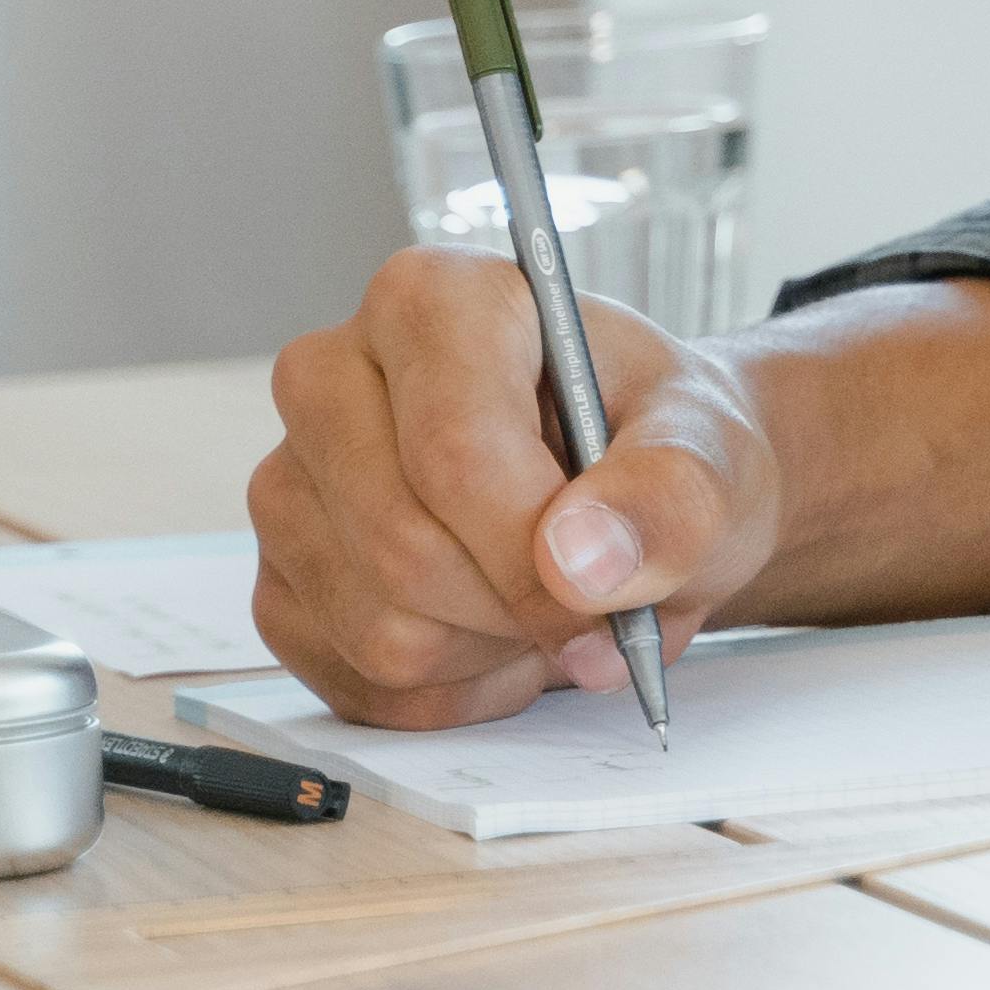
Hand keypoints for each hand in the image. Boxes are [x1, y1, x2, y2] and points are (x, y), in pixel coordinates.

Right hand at [252, 247, 779, 725]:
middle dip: (520, 608)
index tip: (608, 603)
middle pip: (402, 546)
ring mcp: (288, 487)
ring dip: (494, 650)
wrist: (637, 493)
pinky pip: (358, 684)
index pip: (452, 451)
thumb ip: (670, 495)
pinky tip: (498, 633)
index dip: (533, 551)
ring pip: (381, 629)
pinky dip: (454, 689)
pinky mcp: (280, 586)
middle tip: (597, 606)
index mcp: (430, 300)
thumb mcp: (709, 451)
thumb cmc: (661, 449)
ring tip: (548, 600)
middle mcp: (331, 379)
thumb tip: (581, 559)